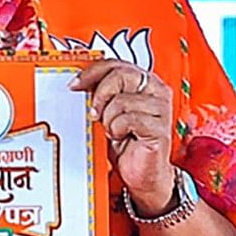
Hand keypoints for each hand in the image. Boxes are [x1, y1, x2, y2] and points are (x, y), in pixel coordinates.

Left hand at [74, 58, 185, 216]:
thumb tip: (78, 81)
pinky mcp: (160, 128)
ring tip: (114, 130)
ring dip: (109, 119)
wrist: (140, 172)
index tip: (74, 85)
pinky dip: (117, 130)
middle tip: (95, 113)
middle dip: (100, 95)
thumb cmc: (125, 141)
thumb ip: (101, 92)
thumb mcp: (108, 111)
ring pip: (121, 100)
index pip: (116, 64)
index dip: (92, 72)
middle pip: (121, 75)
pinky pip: (128, 119)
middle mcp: (156, 90)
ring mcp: (160, 109)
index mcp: (144, 81)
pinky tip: (122, 137)